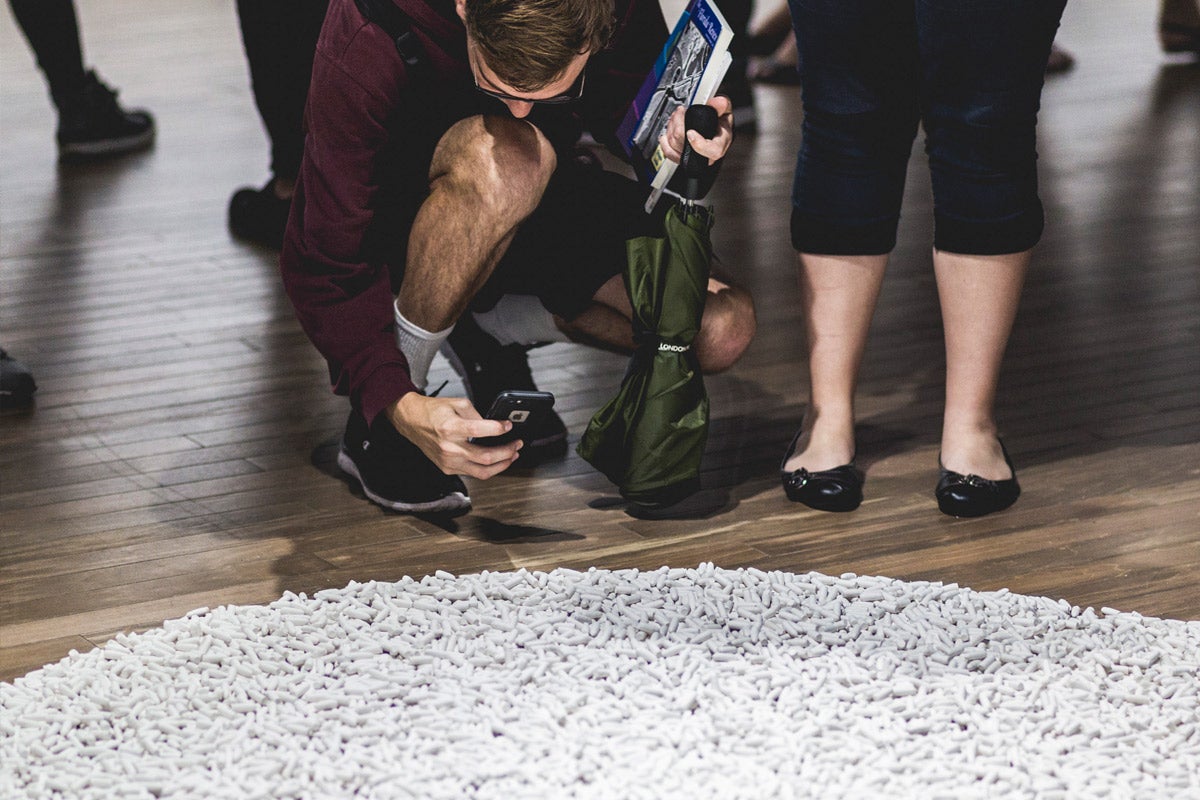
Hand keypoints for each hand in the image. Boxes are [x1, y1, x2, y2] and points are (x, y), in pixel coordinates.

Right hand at [387, 393, 521, 479]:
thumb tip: (494, 426)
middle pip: (486, 457)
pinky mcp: (448, 468)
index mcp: (451, 428)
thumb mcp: (457, 403)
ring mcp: (448, 461)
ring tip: (513, 455)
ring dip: (502, 464)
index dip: (499, 429)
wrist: (412, 422)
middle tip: (517, 444)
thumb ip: (478, 414)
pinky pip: (473, 473)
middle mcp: (449, 448)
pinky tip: (496, 460)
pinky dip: (488, 468)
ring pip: (482, 472)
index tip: (508, 426)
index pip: (480, 431)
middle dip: (507, 451)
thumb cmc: (434, 412)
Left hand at [658, 95, 733, 165]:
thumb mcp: (725, 112)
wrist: (715, 131)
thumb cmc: (720, 124)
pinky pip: (669, 153)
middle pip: (687, 148)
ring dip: (672, 129)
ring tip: (676, 116)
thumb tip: (719, 102)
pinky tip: (668, 131)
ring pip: (675, 148)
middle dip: (679, 126)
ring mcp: (694, 158)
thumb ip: (723, 105)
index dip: (699, 144)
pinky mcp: (682, 157)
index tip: (690, 132)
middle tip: (680, 112)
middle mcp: (707, 155)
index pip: (713, 151)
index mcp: (720, 144)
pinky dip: (665, 141)